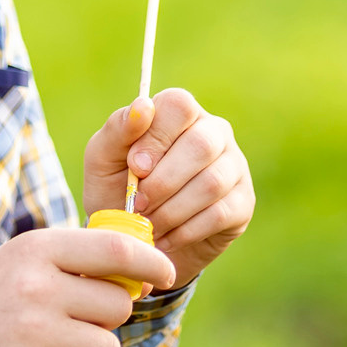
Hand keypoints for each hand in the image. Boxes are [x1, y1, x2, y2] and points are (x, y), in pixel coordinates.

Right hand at [0, 228, 175, 346]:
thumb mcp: (18, 261)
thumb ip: (72, 262)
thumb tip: (138, 277)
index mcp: (37, 247)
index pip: (116, 249)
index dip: (152, 261)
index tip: (165, 274)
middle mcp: (37, 284)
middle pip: (118, 305)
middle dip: (109, 320)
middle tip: (76, 324)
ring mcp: (31, 329)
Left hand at [85, 88, 252, 289]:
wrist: (135, 241)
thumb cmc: (116, 189)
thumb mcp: (104, 159)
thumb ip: (119, 130)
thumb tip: (143, 106)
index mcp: (180, 113)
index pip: (179, 105)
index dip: (156, 137)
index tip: (135, 168)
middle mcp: (214, 132)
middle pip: (202, 144)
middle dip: (163, 181)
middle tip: (137, 204)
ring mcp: (234, 167)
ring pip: (212, 182)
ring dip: (171, 210)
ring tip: (148, 224)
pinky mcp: (243, 203)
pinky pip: (220, 213)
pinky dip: (185, 231)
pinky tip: (165, 238)